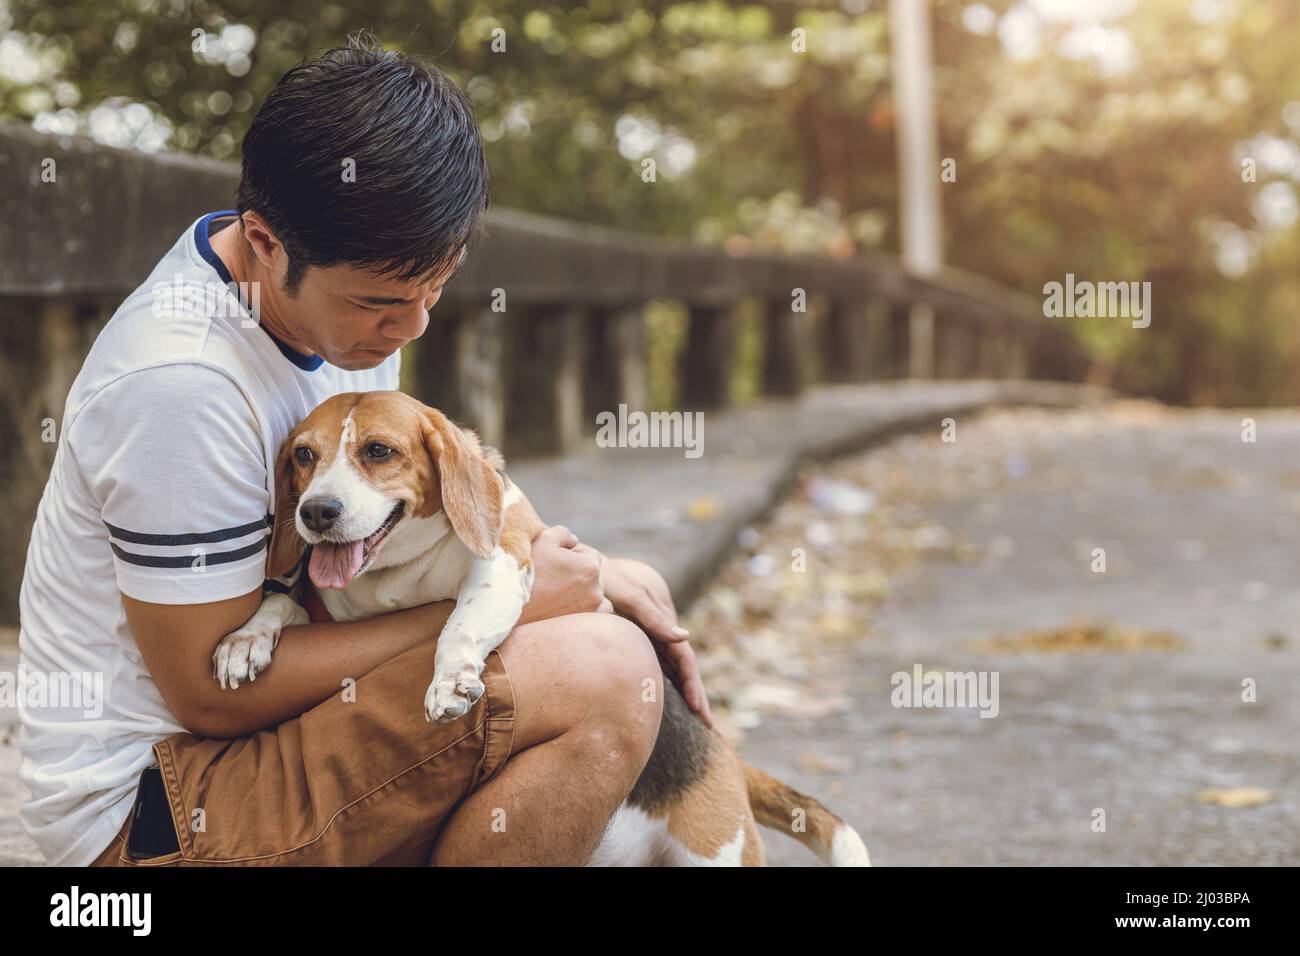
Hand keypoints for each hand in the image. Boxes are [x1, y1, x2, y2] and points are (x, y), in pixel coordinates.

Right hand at [517, 526, 606, 624]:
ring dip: (585, 591)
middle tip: (552, 576)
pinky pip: (596, 614)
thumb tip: (573, 541)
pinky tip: (568, 606)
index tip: (552, 560)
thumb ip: (564, 534)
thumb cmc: (527, 567)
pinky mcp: (581, 625)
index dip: (570, 554)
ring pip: (595, 594)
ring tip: (560, 592)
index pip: (588, 554)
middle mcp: (596, 589)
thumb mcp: (544, 538)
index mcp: (590, 566)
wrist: (507, 601)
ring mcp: (590, 609)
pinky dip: (588, 609)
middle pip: (592, 575)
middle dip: (577, 573)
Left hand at [602, 557, 713, 728]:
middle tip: (708, 724)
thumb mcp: (628, 595)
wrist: (583, 568)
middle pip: (683, 665)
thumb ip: (654, 616)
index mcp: (663, 618)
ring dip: (684, 689)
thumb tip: (685, 637)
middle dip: (696, 694)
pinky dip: (667, 681)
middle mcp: (660, 627)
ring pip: (671, 666)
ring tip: (696, 716)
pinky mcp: (635, 636)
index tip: (697, 709)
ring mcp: (649, 632)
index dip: (692, 684)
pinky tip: (669, 698)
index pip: (684, 658)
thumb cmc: (603, 579)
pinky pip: (656, 662)